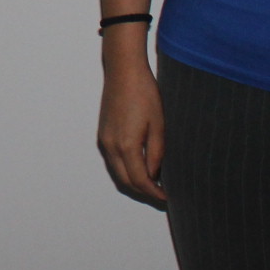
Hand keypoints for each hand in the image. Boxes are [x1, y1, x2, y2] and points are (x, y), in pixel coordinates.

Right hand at [97, 62, 167, 207]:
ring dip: (133, 181)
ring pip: (118, 172)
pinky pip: (113, 160)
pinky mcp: (103, 134)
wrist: (124, 72)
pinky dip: (126, 169)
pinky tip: (140, 165)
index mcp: (126, 145)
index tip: (166, 197)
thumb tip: (155, 173)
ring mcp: (104, 140)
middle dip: (143, 191)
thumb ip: (157, 153)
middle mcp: (110, 146)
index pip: (140, 180)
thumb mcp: (159, 125)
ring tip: (153, 183)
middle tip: (161, 194)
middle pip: (125, 181)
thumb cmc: (144, 93)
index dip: (154, 192)